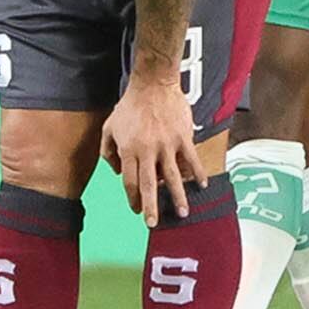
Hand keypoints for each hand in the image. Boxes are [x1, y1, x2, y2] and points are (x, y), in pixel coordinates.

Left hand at [100, 76, 198, 221]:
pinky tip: (201, 185)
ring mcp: (167, 144)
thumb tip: (116, 173)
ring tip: (183, 213)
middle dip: (151, 207)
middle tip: (153, 224)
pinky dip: (197, 173)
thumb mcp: (109, 127)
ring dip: (177, 196)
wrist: (153, 84)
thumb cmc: (129, 106)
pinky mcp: (183, 137)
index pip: (130, 182)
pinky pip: (191, 159)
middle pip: (150, 185)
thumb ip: (107, 152)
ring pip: (173, 177)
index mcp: (128, 150)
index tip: (136, 211)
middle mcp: (148, 150)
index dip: (133, 199)